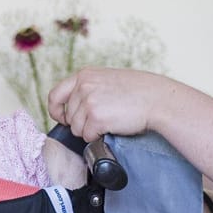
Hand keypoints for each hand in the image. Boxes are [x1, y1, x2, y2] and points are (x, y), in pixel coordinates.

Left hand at [47, 68, 174, 139]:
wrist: (157, 99)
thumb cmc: (138, 91)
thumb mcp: (107, 79)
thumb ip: (89, 88)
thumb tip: (73, 107)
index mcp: (84, 75)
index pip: (55, 95)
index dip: (56, 110)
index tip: (63, 118)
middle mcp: (83, 86)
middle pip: (69, 117)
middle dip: (82, 124)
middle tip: (103, 119)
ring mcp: (88, 101)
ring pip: (77, 129)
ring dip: (91, 131)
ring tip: (110, 121)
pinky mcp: (96, 118)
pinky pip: (88, 136)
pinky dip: (99, 137)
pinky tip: (112, 127)